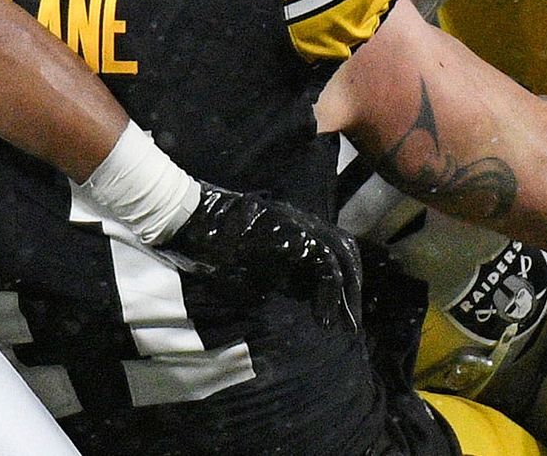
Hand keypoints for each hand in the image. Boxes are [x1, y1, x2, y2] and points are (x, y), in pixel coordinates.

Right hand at [162, 183, 365, 330]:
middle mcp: (304, 223)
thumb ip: (281, 275)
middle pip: (346, 253)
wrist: (194, 220)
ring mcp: (300, 225)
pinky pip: (323, 262)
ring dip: (345, 294)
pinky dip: (328, 292)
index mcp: (298, 230)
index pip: (336, 253)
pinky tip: (323, 317)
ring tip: (342, 325)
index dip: (342, 285)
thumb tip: (301, 294)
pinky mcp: (292, 234)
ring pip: (340, 257)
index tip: (339, 315)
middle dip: (351, 291)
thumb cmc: (217, 246)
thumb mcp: (256, 266)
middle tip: (351, 325)